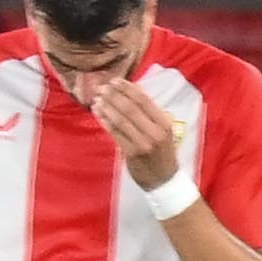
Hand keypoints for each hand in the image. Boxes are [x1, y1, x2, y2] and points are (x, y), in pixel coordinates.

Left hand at [87, 72, 182, 191]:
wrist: (164, 179)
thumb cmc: (162, 152)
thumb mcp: (164, 131)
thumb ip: (151, 114)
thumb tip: (134, 91)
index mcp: (164, 123)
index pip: (144, 100)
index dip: (127, 88)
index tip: (115, 80)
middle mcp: (155, 131)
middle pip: (130, 108)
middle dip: (114, 96)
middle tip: (102, 88)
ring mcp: (143, 143)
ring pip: (121, 120)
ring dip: (107, 107)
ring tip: (97, 99)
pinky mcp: (131, 153)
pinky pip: (115, 133)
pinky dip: (105, 122)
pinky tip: (98, 114)